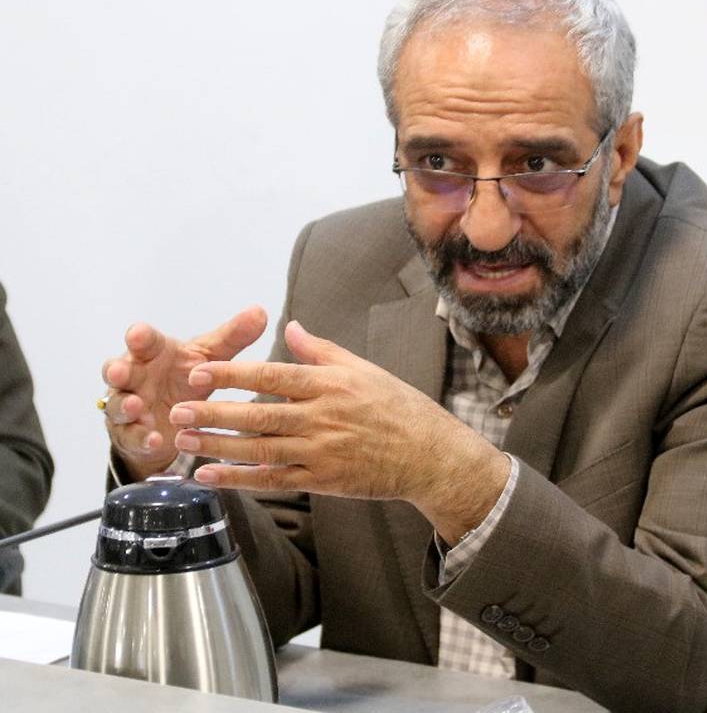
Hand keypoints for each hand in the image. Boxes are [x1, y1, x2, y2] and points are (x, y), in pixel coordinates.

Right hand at [101, 307, 267, 480]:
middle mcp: (134, 376)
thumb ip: (232, 337)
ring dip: (126, 406)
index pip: (143, 341)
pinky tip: (154, 440)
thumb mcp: (210, 357)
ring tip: (137, 406)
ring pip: (118, 405)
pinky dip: (141, 438)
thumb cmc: (187, 376)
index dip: (139, 337)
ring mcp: (128, 405)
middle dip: (117, 370)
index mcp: (153, 353)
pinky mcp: (130, 433)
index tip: (139, 334)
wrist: (175, 417)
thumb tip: (261, 312)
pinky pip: (131, 436)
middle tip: (118, 372)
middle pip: (118, 370)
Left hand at [169, 321, 509, 541]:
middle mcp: (324, 417)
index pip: (273, 375)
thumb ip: (320, 350)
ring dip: (218, 446)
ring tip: (183, 441)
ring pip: (259, 450)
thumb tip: (289, 325)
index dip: (232, 374)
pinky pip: (273, 480)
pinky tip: (210, 475)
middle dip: (214, 413)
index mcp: (331, 384)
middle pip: (259, 415)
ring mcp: (322, 451)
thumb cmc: (398, 407)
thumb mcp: (363, 369)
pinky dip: (240, 478)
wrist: (429, 455)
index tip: (199, 372)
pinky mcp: (323, 480)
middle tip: (177, 410)